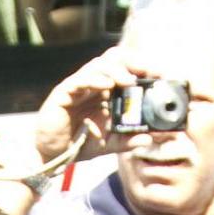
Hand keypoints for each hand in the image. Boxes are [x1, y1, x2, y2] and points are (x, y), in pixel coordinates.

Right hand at [31, 45, 147, 162]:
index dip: (143, 69)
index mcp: (106, 92)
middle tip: (150, 72)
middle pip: (114, 60)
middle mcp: (94, 84)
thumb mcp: (109, 144)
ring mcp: (79, 86)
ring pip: (98, 66)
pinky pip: (80, 79)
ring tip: (130, 81)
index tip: (161, 76)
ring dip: (116, 71)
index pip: (126, 70)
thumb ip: (127, 140)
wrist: (52, 154)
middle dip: (133, 62)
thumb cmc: (79, 143)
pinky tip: (108, 84)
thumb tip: (148, 138)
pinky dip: (95, 79)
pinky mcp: (64, 92)